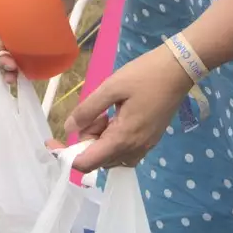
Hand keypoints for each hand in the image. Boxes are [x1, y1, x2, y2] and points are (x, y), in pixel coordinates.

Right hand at [0, 0, 76, 74]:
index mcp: (5, 7)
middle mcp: (9, 24)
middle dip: (0, 56)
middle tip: (8, 61)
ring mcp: (21, 36)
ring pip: (8, 55)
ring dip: (7, 68)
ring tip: (13, 77)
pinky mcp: (34, 44)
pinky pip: (24, 59)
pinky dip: (21, 71)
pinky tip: (21, 80)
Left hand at [65, 45, 190, 173]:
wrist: (180, 69)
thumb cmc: (145, 75)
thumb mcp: (111, 87)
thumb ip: (87, 110)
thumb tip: (68, 129)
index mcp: (123, 138)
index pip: (86, 163)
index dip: (66, 155)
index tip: (53, 140)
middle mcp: (135, 150)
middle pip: (97, 160)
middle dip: (86, 140)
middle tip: (94, 112)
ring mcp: (145, 147)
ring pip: (110, 156)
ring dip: (99, 139)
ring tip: (107, 111)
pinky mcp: (150, 140)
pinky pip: (123, 149)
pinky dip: (112, 137)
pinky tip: (117, 115)